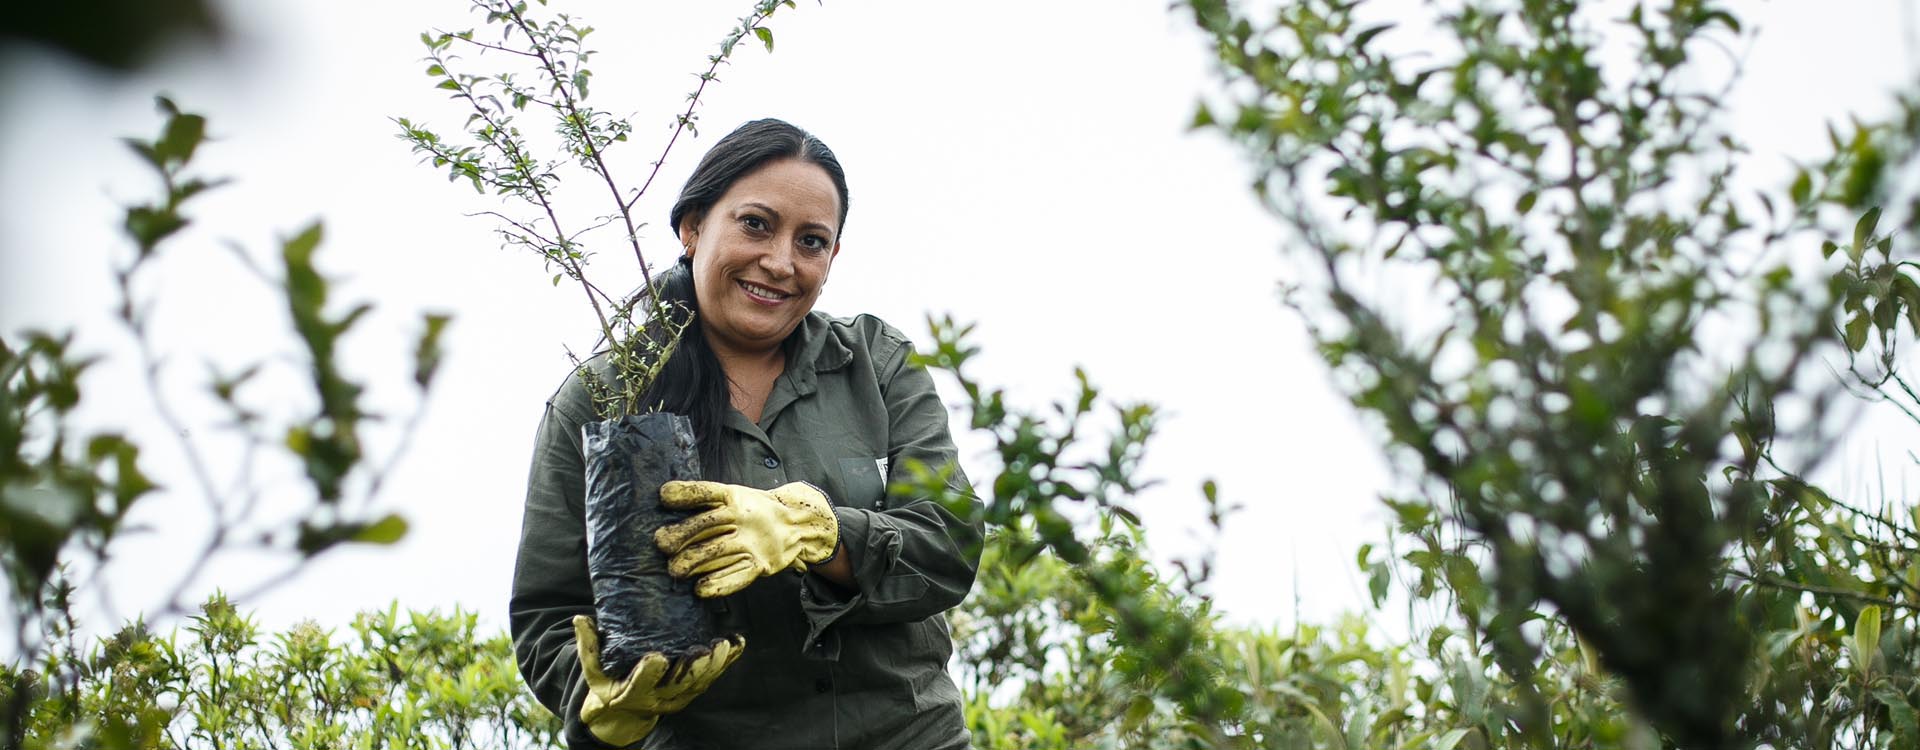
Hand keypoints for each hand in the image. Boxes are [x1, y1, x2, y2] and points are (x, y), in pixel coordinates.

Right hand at [572, 615, 744, 745]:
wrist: (623, 712)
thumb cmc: (607, 684)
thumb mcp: (593, 668)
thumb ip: (588, 644)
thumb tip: (580, 618)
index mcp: (630, 692)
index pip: (640, 683)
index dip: (648, 673)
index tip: (656, 657)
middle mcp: (657, 697)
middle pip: (678, 684)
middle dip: (692, 669)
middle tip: (702, 650)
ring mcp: (678, 696)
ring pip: (699, 682)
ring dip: (713, 665)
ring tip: (723, 645)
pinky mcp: (692, 690)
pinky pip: (711, 677)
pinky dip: (726, 661)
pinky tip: (736, 644)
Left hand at [654, 480, 838, 597]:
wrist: (797, 524)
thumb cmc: (752, 511)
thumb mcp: (734, 497)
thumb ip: (705, 502)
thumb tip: (666, 502)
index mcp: (734, 497)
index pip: (707, 492)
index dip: (685, 494)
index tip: (664, 496)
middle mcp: (743, 517)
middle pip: (708, 524)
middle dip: (681, 534)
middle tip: (661, 543)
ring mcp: (752, 542)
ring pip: (717, 551)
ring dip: (692, 562)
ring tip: (674, 569)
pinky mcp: (761, 564)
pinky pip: (738, 576)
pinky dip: (717, 584)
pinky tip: (700, 589)